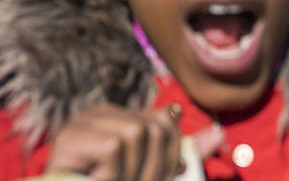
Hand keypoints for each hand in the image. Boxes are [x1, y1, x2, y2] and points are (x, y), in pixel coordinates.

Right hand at [44, 103, 224, 180]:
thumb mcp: (152, 173)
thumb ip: (181, 152)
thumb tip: (219, 132)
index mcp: (119, 117)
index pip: (164, 120)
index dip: (169, 155)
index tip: (155, 177)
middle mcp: (99, 114)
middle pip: (154, 125)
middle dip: (154, 166)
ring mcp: (81, 124)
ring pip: (136, 133)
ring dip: (133, 172)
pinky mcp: (69, 139)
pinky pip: (114, 147)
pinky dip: (114, 175)